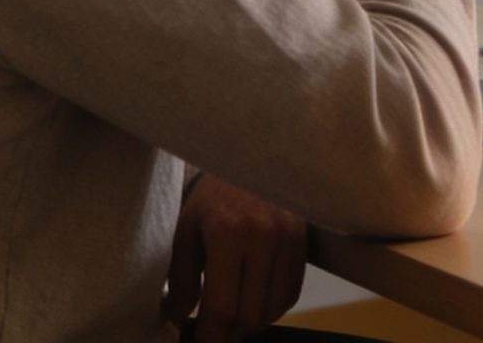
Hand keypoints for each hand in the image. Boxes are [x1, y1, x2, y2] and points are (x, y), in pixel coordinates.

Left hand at [162, 174, 307, 342]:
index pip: (223, 306)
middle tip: (212, 329)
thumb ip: (180, 279)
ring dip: (251, 322)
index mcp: (229, 232)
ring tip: (231, 313)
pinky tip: (253, 298)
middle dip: (229, 332)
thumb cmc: (211, 197)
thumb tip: (178, 318)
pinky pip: (291, 294)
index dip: (210, 335)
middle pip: (251, 315)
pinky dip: (272, 307)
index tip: (199, 341)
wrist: (248, 158)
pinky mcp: (303, 242)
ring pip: (274, 309)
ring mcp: (289, 239)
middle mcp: (265, 236)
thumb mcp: (186, 231)